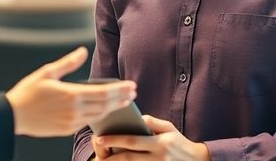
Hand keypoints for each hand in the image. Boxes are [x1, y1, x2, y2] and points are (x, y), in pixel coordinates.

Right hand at [6, 47, 136, 136]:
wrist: (13, 115)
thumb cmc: (28, 92)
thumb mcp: (46, 72)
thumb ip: (68, 63)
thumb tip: (83, 51)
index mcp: (70, 95)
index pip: (103, 93)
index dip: (120, 90)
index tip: (132, 86)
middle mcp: (73, 110)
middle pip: (105, 105)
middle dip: (122, 99)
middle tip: (134, 93)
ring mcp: (70, 122)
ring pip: (99, 115)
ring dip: (114, 108)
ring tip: (125, 101)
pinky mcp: (66, 130)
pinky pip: (88, 123)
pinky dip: (100, 116)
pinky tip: (106, 111)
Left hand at [94, 115, 209, 160]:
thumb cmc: (180, 143)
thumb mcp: (169, 128)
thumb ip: (152, 122)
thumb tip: (136, 118)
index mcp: (160, 142)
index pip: (132, 141)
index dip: (114, 140)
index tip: (99, 138)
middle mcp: (159, 157)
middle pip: (129, 158)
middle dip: (110, 157)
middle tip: (96, 155)